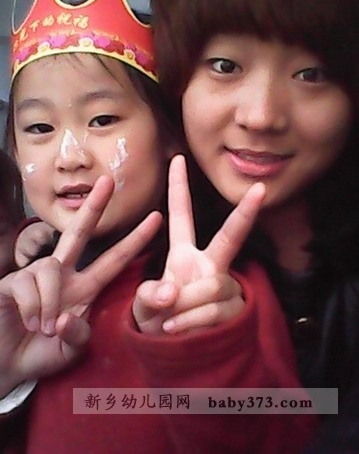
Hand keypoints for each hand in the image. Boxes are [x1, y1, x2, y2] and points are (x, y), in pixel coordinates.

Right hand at [0, 176, 161, 397]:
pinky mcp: (12, 281)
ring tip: (44, 326)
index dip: (134, 241)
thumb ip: (77, 337)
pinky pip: (28, 283)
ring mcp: (36, 276)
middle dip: (94, 206)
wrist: (7, 366)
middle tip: (108, 181)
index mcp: (84, 288)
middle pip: (79, 233)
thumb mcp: (69, 351)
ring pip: (50, 268)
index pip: (113, 260)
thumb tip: (64, 318)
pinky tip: (30, 321)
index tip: (156, 218)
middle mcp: (62, 275)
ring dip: (50, 300)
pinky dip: (33, 306)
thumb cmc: (41, 354)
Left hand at [133, 155, 264, 334]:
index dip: (179, 188)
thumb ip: (148, 296)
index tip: (178, 158)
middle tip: (259, 190)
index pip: (182, 216)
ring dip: (186, 308)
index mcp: (184, 255)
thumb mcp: (142, 306)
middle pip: (230, 237)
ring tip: (172, 323)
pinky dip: (191, 323)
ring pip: (212, 286)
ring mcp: (224, 286)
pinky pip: (215, 310)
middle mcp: (209, 265)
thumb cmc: (158, 322)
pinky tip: (180, 331)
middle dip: (244, 214)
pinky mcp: (235, 309)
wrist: (179, 355)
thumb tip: (172, 292)